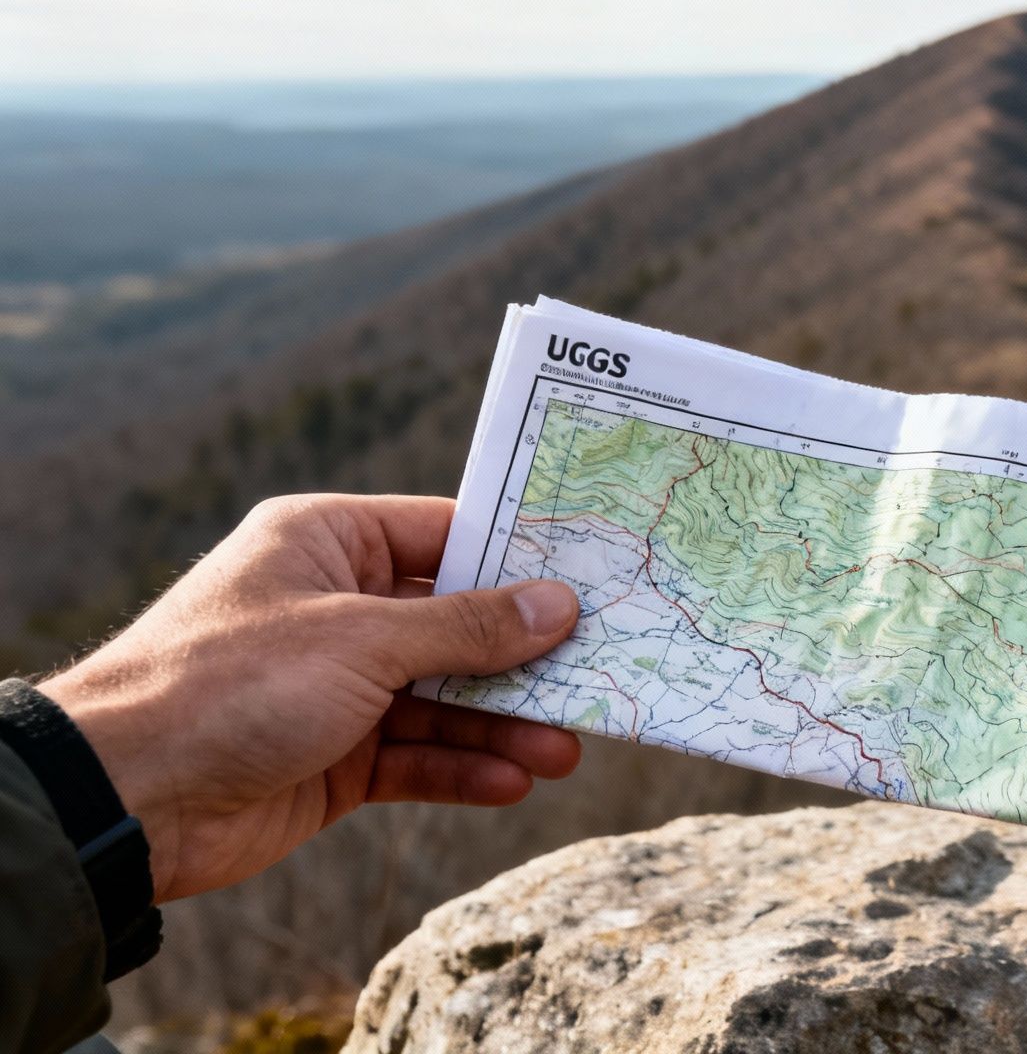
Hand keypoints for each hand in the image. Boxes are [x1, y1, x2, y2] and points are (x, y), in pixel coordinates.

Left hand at [40, 494, 583, 902]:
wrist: (125, 796)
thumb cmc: (231, 682)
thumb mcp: (362, 640)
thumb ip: (466, 627)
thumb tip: (557, 605)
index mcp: (329, 543)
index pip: (447, 535)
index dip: (521, 559)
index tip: (595, 578)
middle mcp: (337, 607)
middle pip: (456, 624)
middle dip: (523, 658)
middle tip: (596, 676)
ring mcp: (337, 685)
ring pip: (444, 697)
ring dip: (503, 724)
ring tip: (565, 751)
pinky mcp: (334, 756)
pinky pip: (416, 754)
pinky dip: (462, 767)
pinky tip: (510, 782)